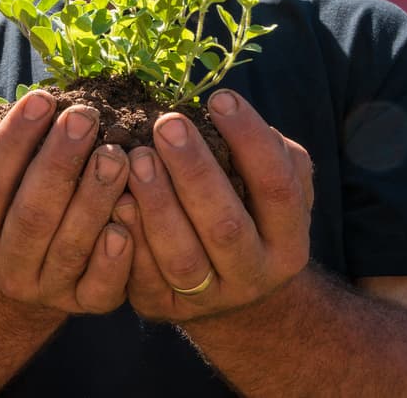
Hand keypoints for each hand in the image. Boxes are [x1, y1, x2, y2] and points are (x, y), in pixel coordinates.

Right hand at [0, 90, 132, 313]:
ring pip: (70, 247)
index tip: (43, 99)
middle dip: (60, 162)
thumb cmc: (11, 196)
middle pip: (31, 216)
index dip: (13, 140)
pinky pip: (101, 286)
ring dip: (95, 197)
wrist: (31, 266)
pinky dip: (116, 255)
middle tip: (86, 117)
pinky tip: (129, 213)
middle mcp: (4, 270)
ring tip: (117, 154)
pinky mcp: (86, 304)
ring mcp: (46, 291)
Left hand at [116, 89, 312, 321]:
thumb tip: (228, 109)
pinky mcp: (165, 309)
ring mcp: (210, 299)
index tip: (220, 98)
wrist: (231, 290)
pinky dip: (129, 238)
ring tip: (136, 158)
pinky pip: (143, 277)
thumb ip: (267, 153)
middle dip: (194, 170)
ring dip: (157, 204)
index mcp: (288, 240)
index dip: (250, 140)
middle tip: (167, 124)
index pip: (277, 186)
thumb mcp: (272, 188)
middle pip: (226, 225)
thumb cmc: (249, 213)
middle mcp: (255, 274)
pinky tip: (117, 199)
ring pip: (182, 257)